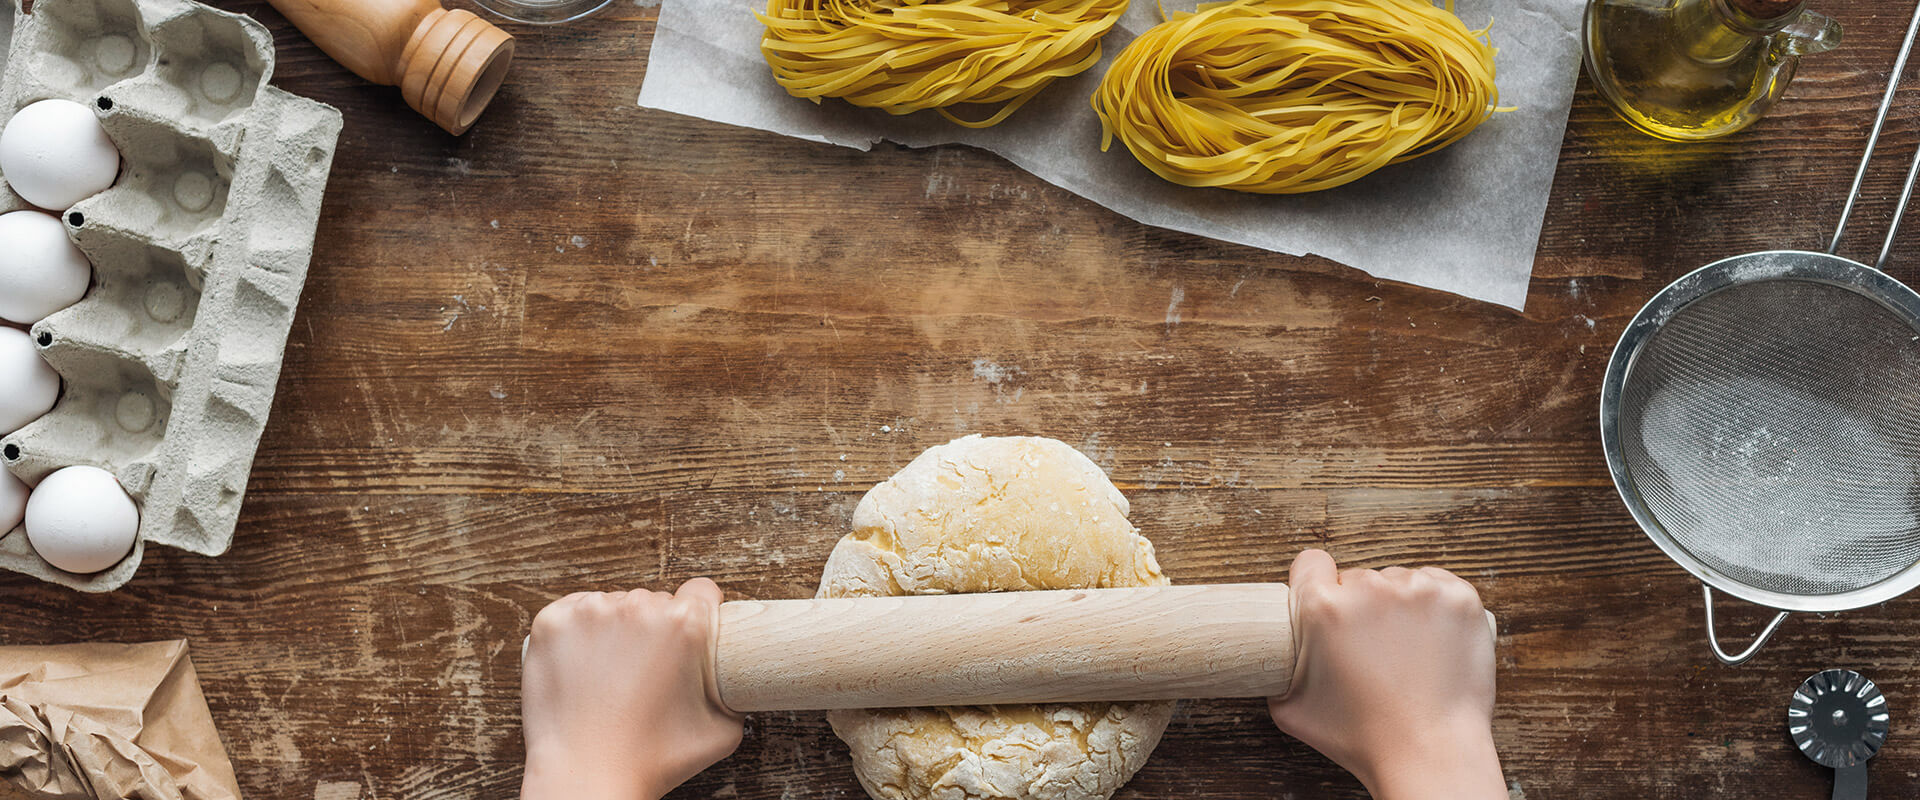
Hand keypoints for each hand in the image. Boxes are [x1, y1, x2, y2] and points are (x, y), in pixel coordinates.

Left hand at [520, 579, 743, 799]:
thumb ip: (735, 692)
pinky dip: (577, 633)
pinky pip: (573, 611)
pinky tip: (583, 667)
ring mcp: (590, 611)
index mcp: (684, 624)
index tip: (687, 636)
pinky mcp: (552, 622)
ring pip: (614, 605)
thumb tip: (735, 678)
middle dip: (654, 630)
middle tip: (645, 672)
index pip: (701, 591)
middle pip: (655, 600)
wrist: (586, 777)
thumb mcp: (723, 731)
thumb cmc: (652, 759)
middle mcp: (639, 608)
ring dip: (615, 630)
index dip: (700, 614)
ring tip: (610, 676)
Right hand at [1268, 550, 1502, 799]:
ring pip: (1399, 580)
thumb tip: (1276, 652)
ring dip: (1398, 606)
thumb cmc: (1362, 738)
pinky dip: (1435, 606)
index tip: (1328, 604)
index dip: (1315, 584)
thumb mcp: (1290, 707)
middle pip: (1358, 577)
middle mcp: (1371, 589)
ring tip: (1405, 651)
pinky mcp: (1460, 598)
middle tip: (1370, 647)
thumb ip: (1279, 666)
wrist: (1430, 754)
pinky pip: (1438, 584)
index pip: (1311, 562)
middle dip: (1361, 606)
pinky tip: (1431, 640)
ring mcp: (1420, 590)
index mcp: (1324, 607)